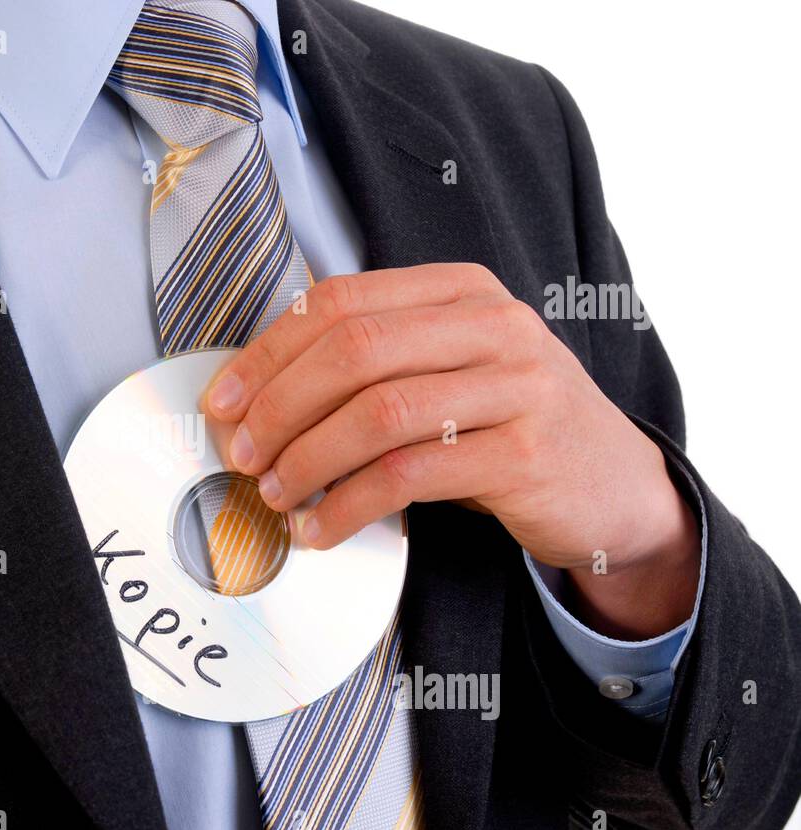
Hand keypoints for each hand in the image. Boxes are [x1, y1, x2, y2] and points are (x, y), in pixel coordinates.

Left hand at [204, 264, 699, 639]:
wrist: (614, 487)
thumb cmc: (508, 428)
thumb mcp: (449, 373)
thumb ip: (374, 366)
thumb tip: (256, 396)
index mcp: (462, 290)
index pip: (341, 302)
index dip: (268, 352)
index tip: (224, 401)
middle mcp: (494, 324)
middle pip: (353, 350)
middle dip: (279, 406)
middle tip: (242, 454)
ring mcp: (517, 385)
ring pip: (378, 412)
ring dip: (307, 459)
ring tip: (274, 495)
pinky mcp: (525, 455)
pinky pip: (410, 475)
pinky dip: (349, 506)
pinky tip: (321, 529)